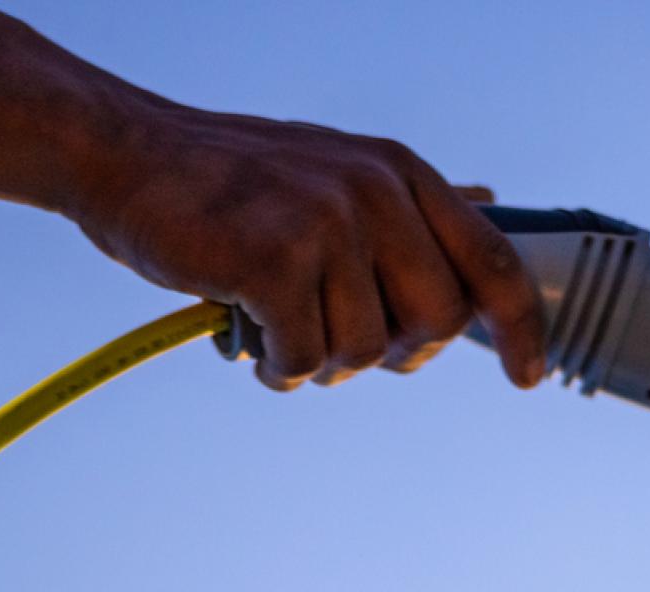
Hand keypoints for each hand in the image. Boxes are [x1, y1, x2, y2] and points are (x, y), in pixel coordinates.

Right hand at [68, 103, 545, 390]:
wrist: (123, 155)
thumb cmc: (228, 179)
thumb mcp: (334, 170)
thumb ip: (408, 203)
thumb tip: (488, 198)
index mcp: (401, 173)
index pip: (491, 261)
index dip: (521, 328)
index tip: (527, 377)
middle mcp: (377, 192)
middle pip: (436, 324)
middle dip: (391, 353)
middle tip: (336, 341)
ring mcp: (328, 223)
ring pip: (363, 351)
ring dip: (317, 361)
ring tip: (275, 325)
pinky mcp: (276, 260)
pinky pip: (306, 360)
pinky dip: (277, 366)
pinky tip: (249, 336)